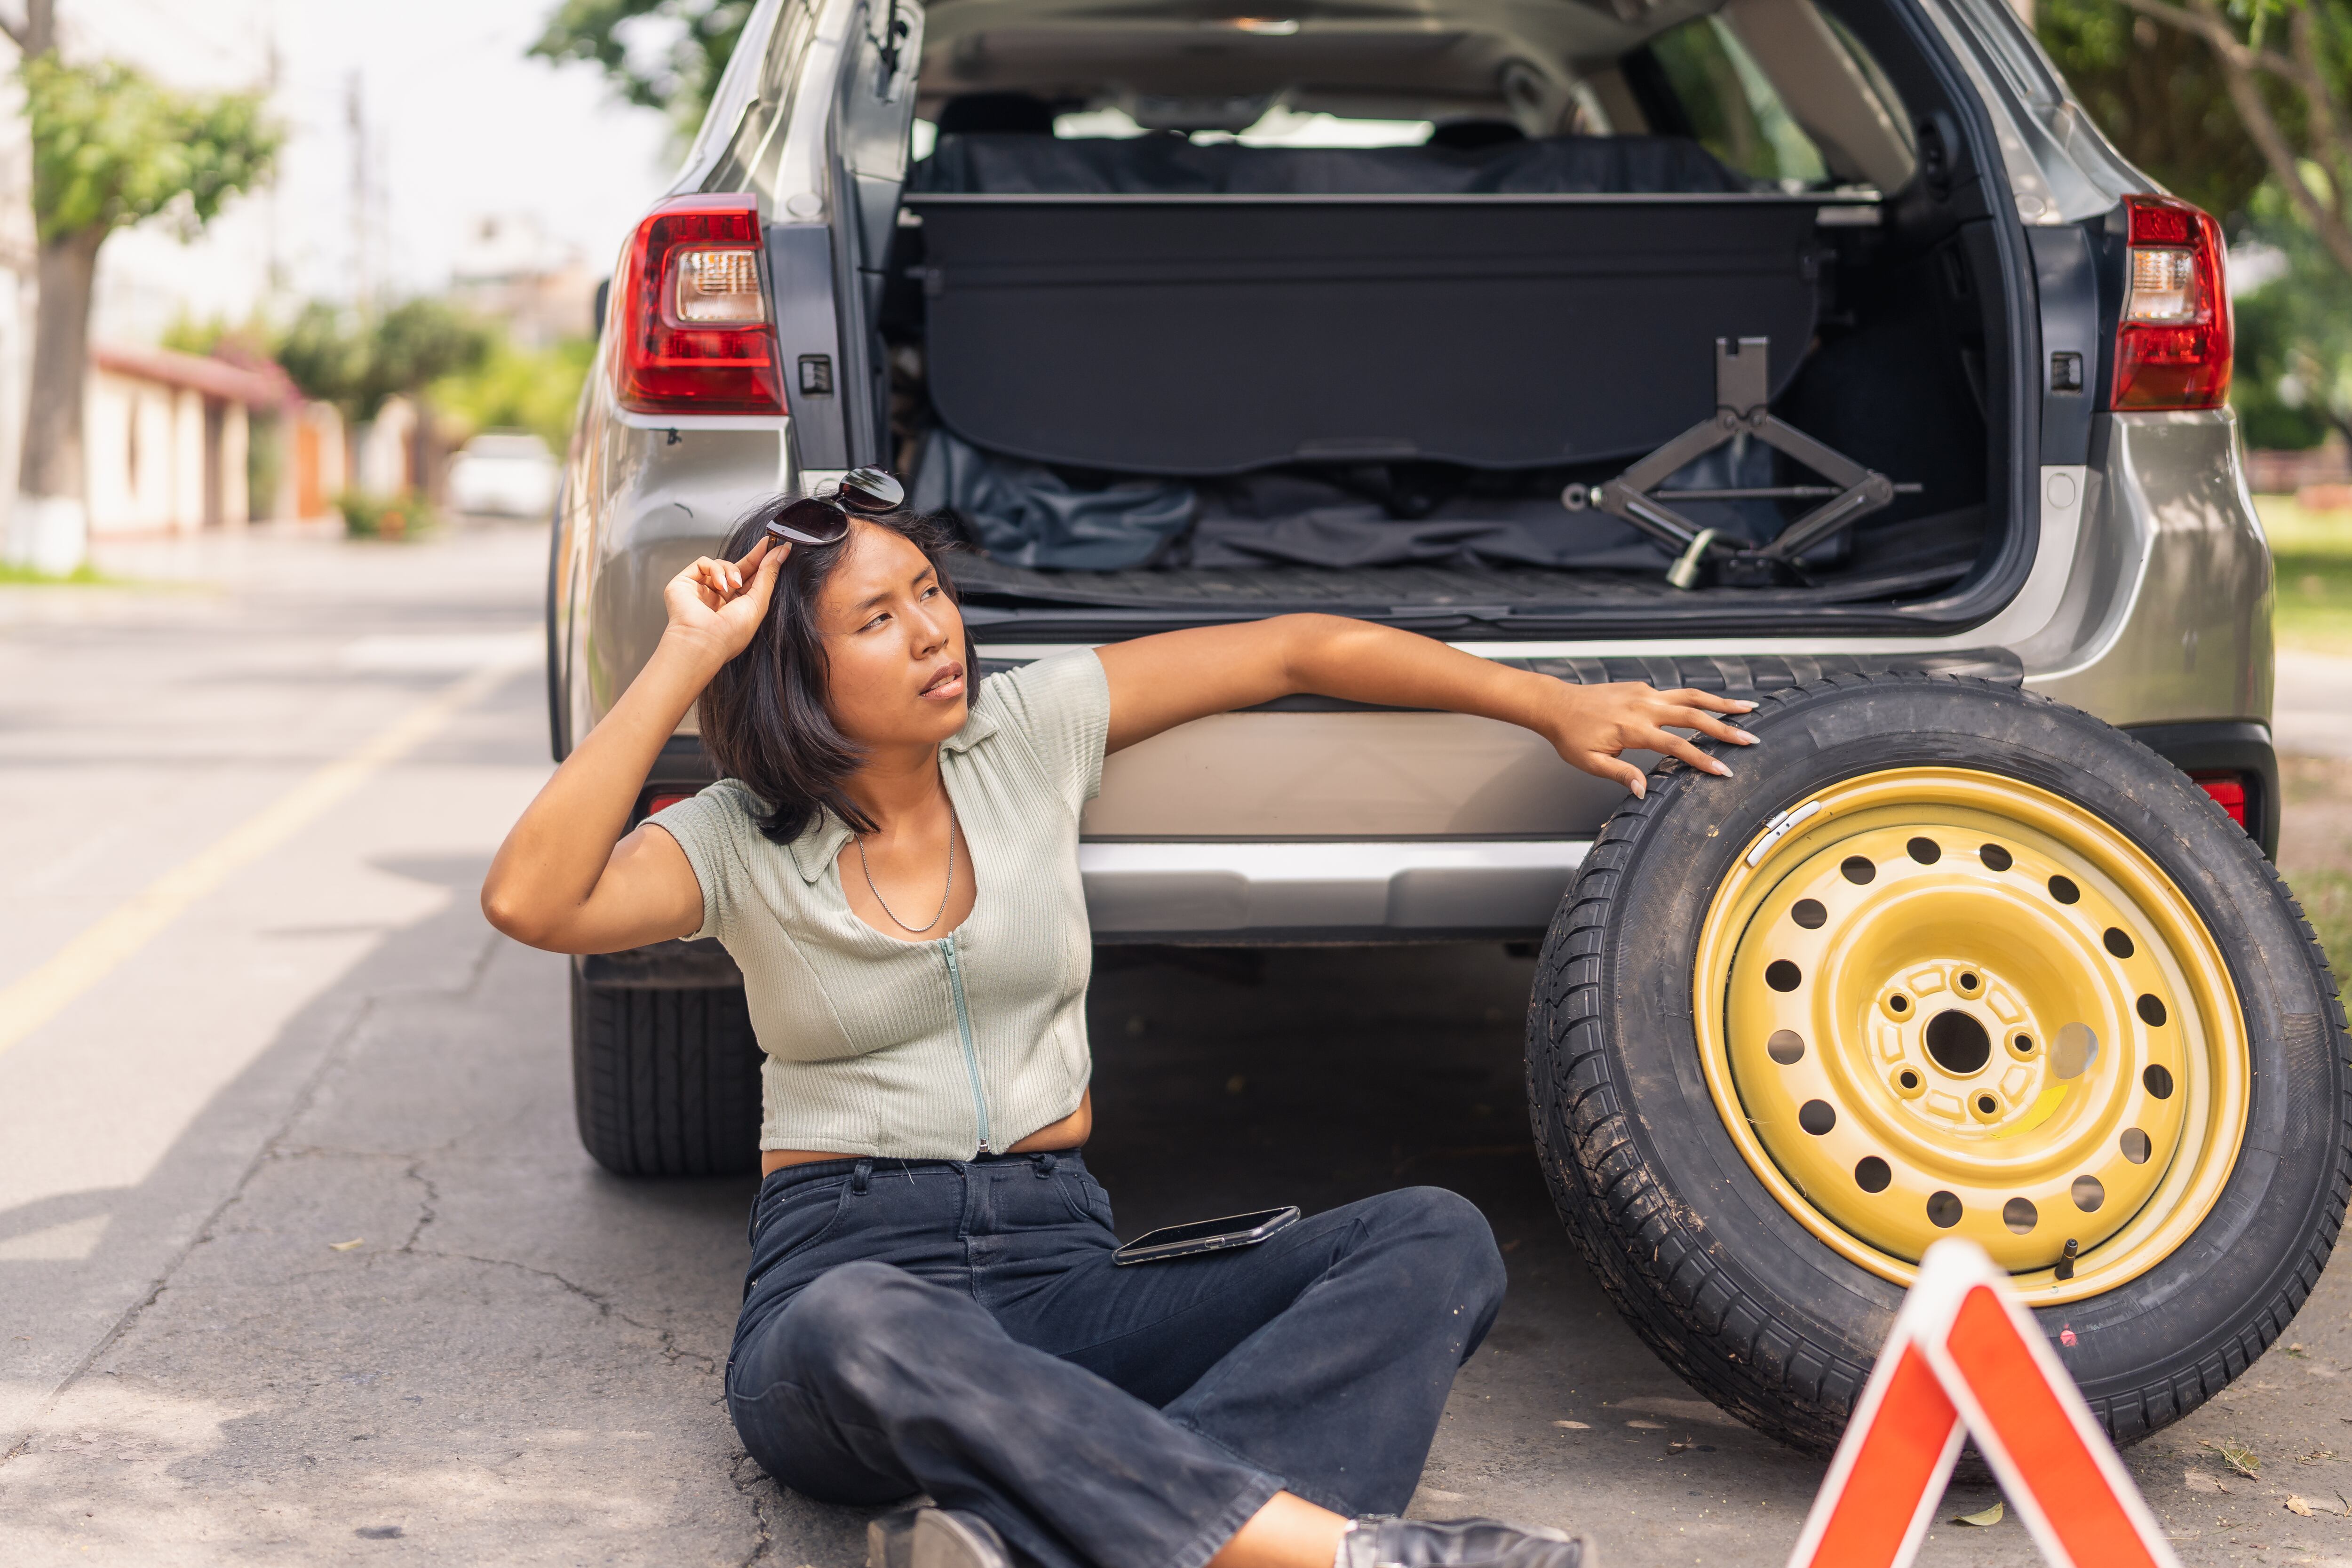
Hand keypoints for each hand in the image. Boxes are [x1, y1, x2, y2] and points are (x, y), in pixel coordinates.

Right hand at [662, 538, 784, 664]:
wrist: (702, 641)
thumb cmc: (730, 633)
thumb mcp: (758, 603)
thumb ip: (768, 575)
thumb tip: (782, 552)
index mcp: (736, 608)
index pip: (751, 580)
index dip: (763, 562)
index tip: (777, 546)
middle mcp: (718, 599)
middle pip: (737, 569)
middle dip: (753, 558)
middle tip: (767, 544)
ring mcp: (701, 590)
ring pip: (721, 565)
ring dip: (731, 571)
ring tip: (732, 586)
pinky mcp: (685, 582)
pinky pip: (703, 563)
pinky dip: (714, 570)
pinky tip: (718, 585)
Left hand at [1544, 682, 1758, 797]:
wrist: (1556, 705)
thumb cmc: (1571, 737)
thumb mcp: (1589, 763)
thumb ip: (1619, 774)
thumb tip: (1644, 791)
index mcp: (1632, 729)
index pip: (1676, 746)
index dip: (1702, 759)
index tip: (1725, 771)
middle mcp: (1643, 706)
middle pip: (1693, 715)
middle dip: (1725, 727)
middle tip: (1751, 738)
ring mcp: (1644, 693)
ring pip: (1690, 695)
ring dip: (1721, 701)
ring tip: (1749, 708)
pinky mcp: (1643, 688)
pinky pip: (1677, 692)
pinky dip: (1700, 698)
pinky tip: (1716, 704)